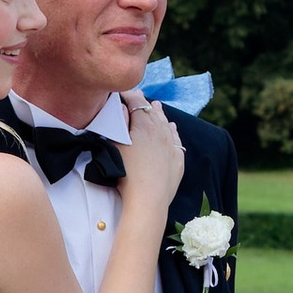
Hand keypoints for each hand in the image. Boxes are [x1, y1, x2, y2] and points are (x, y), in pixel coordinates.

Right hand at [116, 87, 186, 211]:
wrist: (147, 199)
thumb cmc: (126, 173)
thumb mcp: (115, 145)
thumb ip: (118, 122)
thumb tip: (122, 105)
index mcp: (144, 124)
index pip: (136, 102)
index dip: (129, 95)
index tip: (122, 93)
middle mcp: (161, 131)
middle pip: (153, 111)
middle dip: (144, 103)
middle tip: (138, 97)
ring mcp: (171, 145)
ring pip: (166, 123)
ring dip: (160, 114)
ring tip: (157, 106)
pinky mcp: (177, 160)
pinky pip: (176, 139)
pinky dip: (172, 131)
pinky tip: (171, 127)